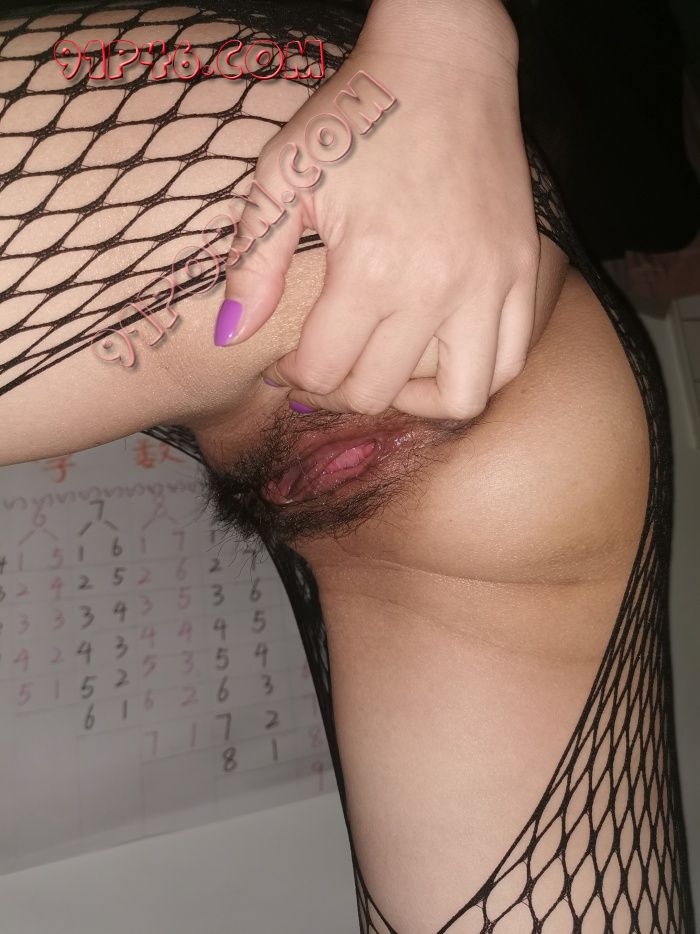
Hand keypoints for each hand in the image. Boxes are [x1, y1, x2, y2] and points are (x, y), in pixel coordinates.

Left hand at [216, 0, 540, 419]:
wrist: (446, 64)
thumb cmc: (358, 114)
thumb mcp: (285, 174)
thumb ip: (252, 262)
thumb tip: (231, 337)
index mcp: (370, 267)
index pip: (323, 369)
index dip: (293, 377)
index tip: (287, 364)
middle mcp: (436, 287)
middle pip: (380, 391)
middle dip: (340, 391)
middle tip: (328, 366)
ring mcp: (488, 283)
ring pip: (461, 397)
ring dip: (416, 404)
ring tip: (391, 377)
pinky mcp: (522, 270)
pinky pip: (510, 359)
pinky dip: (475, 377)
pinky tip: (442, 356)